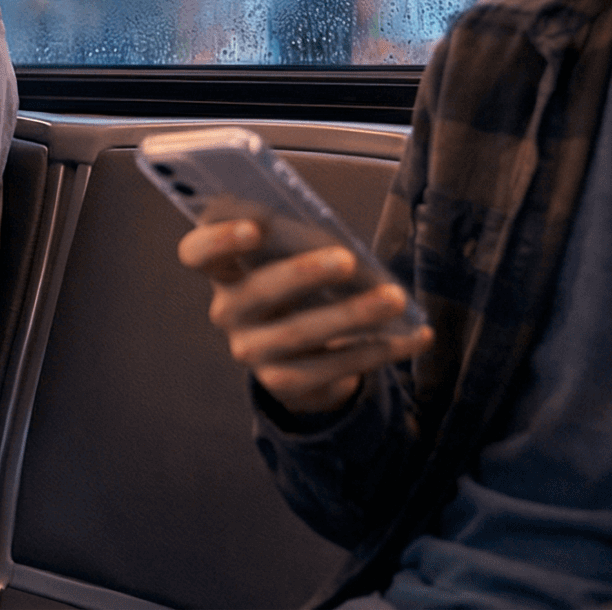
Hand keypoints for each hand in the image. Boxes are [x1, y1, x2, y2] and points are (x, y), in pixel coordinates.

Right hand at [178, 219, 433, 414]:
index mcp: (224, 271)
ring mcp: (252, 350)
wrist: (303, 355)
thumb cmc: (302, 288)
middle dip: (303, 273)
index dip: (220, 240)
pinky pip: (333, 366)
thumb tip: (351, 250)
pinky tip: (414, 337)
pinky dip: (378, 349)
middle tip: (347, 259)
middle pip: (257, 291)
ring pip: (300, 332)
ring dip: (352, 314)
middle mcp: (228, 311)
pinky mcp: (283, 383)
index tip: (255, 228)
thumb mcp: (294, 262)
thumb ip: (304, 247)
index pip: (197, 254)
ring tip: (396, 299)